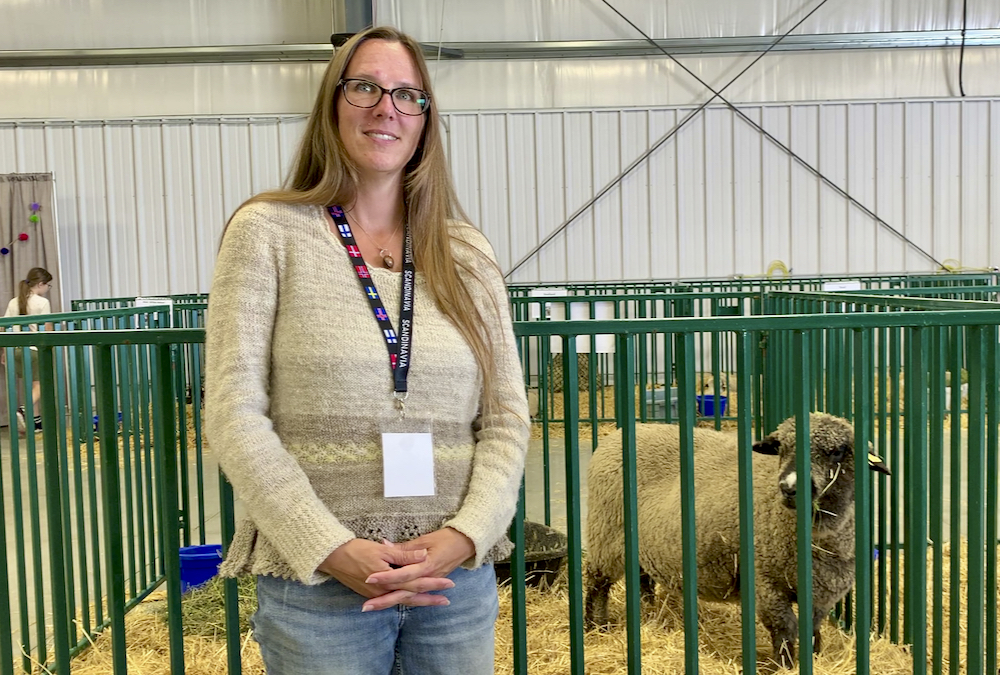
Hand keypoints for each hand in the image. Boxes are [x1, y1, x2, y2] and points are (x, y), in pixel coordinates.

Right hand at [317, 539, 454, 610]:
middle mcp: (384, 592)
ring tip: (432, 602)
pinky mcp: (370, 593)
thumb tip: (424, 555)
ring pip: (402, 599)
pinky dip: (404, 599)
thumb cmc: (357, 550)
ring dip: (418, 601)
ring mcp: (376, 595)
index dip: (433, 584)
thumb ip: (404, 555)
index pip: (416, 583)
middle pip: (411, 597)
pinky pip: (391, 598)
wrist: (333, 557)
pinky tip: (410, 598)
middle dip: (429, 599)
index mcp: (389, 580)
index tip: (449, 585)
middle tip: (447, 601)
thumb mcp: (383, 549)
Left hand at [362, 528, 475, 611]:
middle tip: (365, 606)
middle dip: (384, 600)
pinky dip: (400, 600)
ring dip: (389, 602)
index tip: (369, 578)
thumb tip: (385, 545)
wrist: (465, 543)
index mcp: (425, 566)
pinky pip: (414, 595)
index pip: (402, 574)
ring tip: (371, 607)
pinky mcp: (430, 583)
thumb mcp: (425, 539)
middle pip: (402, 592)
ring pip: (407, 597)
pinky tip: (388, 603)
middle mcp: (427, 578)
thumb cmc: (446, 538)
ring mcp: (429, 583)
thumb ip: (405, 548)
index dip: (385, 576)